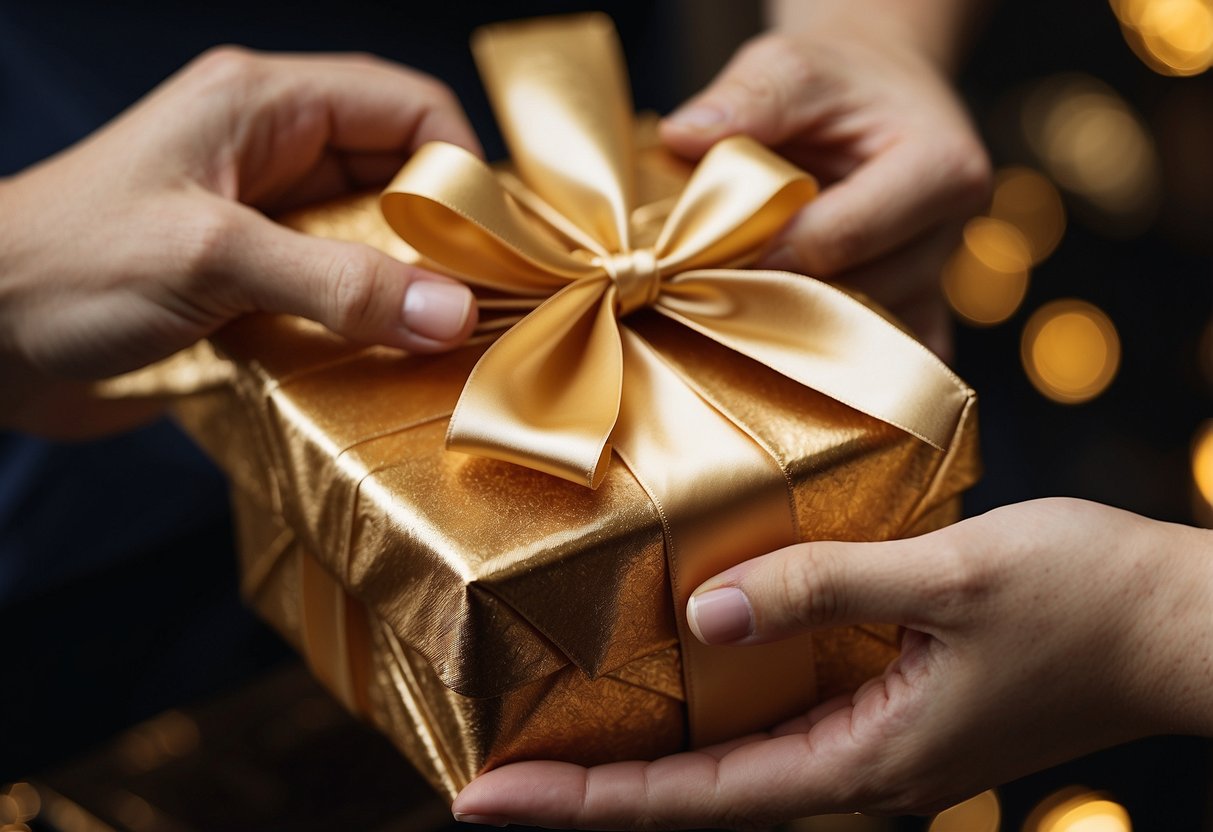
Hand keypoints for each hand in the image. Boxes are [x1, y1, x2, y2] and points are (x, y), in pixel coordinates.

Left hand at [0, 47, 479, 434]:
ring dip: (410, 287)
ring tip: (446, 342)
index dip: (460, 167)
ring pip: (373, 239)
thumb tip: (454, 314)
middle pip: (399, 175)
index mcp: (262, 105)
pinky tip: (386, 363)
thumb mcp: (212, 262)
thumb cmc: (68, 269)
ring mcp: (261, 220)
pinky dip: (369, 324)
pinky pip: (337, 292)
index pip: (405, 107)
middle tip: (486, 302)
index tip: (494, 244)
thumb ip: (337, 285)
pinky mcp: (251, 282)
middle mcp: (270, 154)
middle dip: (446, 234)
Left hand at [452, 499, 1212, 828]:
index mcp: (864, 760)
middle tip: (491, 770)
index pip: (694, 800)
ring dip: (645, 751)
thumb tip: (703, 612)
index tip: (487, 798)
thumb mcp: (948, 578)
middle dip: (593, 787)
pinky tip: (674, 668)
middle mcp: (857, 766)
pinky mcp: (890, 704)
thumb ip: (820, 589)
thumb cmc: (1084, 600)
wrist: (1175, 620)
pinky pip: (776, 714)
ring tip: (555, 730)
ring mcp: (874, 741)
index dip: (586, 803)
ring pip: (733, 757)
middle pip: (698, 793)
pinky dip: (710, 704)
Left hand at [660, 17, 990, 358]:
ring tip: (733, 305)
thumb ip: (747, 98)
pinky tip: (773, 339)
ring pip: (856, 337)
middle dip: (774, 297)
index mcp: (942, 169)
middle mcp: (950, 237)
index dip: (765, 254)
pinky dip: (821, 357)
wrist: (878, 90)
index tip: (702, 257)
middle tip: (704, 290)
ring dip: (792, 330)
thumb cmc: (839, 78)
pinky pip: (871, 358)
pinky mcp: (918, 311)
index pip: (842, 239)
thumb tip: (684, 135)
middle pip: (850, 298)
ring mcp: (937, 283)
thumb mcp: (793, 64)